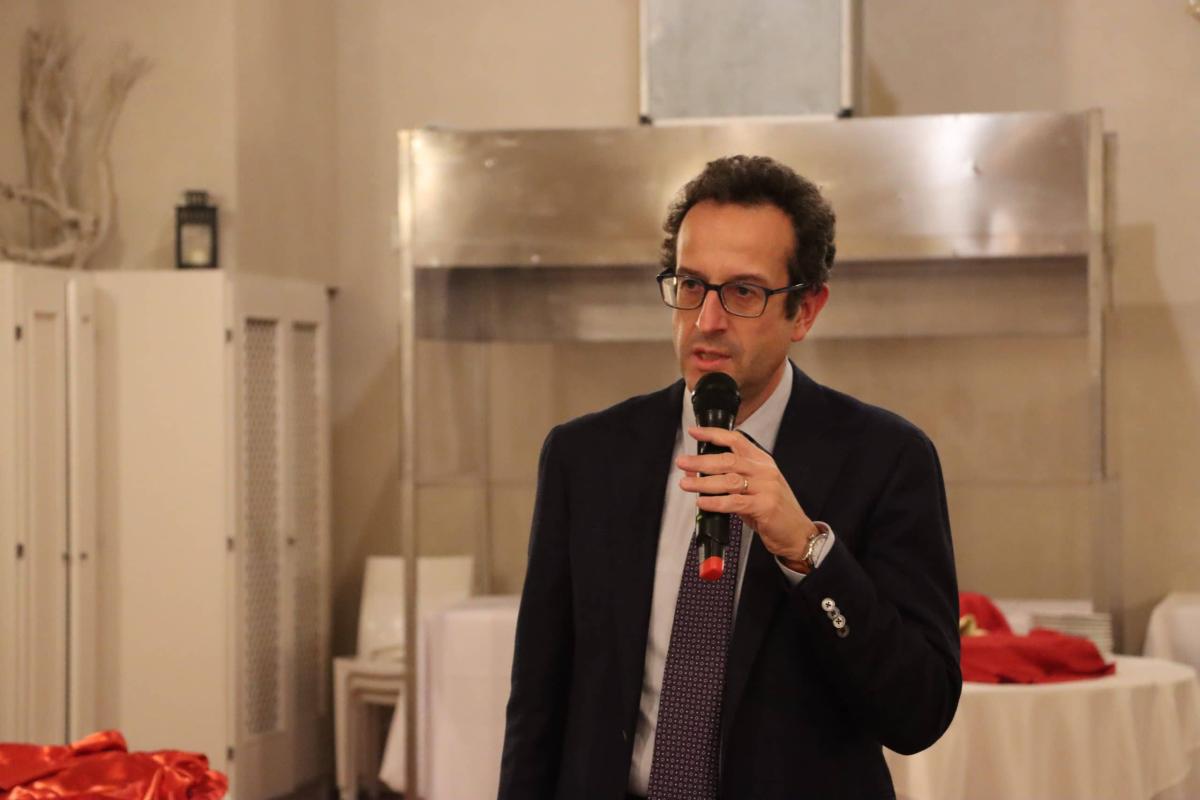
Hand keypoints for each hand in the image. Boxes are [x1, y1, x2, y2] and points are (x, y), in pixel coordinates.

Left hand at [676, 426, 818, 571]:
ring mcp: (766, 488)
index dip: (714, 434)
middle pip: (728, 460)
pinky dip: (715, 502)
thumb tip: (697, 473)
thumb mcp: (753, 489)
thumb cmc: (773, 511)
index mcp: (762, 462)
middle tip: (683, 462)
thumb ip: (729, 480)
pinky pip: (735, 502)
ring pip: (729, 480)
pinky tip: (702, 503)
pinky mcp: (765, 507)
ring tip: (686, 484)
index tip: (695, 431)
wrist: (798, 533)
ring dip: (703, 482)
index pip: (736, 440)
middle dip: (701, 461)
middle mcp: (764, 471)